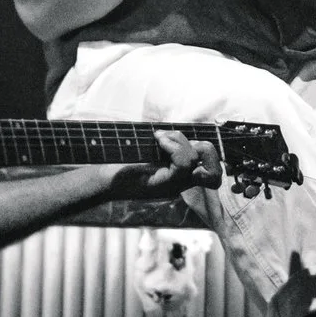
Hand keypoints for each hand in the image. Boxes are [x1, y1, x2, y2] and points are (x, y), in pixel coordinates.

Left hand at [96, 131, 220, 201]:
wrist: (100, 179)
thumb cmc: (120, 162)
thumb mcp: (147, 150)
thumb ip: (165, 144)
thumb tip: (172, 131)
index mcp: (180, 176)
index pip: (212, 171)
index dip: (211, 155)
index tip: (187, 140)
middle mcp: (181, 183)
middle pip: (215, 171)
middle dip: (205, 149)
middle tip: (175, 142)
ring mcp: (174, 186)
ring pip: (198, 159)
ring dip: (180, 141)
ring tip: (159, 138)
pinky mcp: (163, 185)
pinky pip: (183, 164)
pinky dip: (173, 146)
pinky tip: (157, 141)